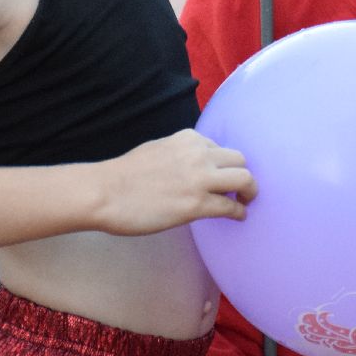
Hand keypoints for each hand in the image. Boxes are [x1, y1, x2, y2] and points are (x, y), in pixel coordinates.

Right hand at [94, 129, 256, 235]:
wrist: (105, 192)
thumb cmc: (124, 175)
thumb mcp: (157, 149)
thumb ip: (179, 152)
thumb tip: (190, 164)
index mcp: (188, 139)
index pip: (219, 148)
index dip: (222, 165)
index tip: (222, 176)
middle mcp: (198, 154)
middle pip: (239, 160)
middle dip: (242, 174)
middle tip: (242, 189)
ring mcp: (200, 179)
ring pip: (244, 179)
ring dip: (250, 191)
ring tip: (247, 201)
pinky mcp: (196, 204)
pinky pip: (230, 206)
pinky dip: (239, 212)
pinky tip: (239, 216)